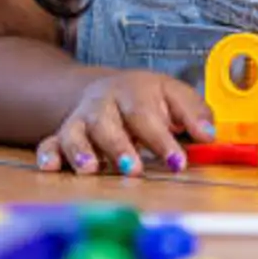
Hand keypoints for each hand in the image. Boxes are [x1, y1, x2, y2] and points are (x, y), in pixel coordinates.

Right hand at [36, 70, 214, 174]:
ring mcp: (80, 119)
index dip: (161, 139)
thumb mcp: (175, 95)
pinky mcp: (62, 134)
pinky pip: (49, 143)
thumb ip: (194, 113)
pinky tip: (50, 168)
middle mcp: (102, 103)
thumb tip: (209, 135)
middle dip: (119, 147)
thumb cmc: (147, 97)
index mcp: (133, 91)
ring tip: (91, 170)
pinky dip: (48, 155)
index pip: (146, 114)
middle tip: (134, 170)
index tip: (177, 162)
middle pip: (106, 122)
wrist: (107, 88)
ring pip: (75, 132)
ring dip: (81, 151)